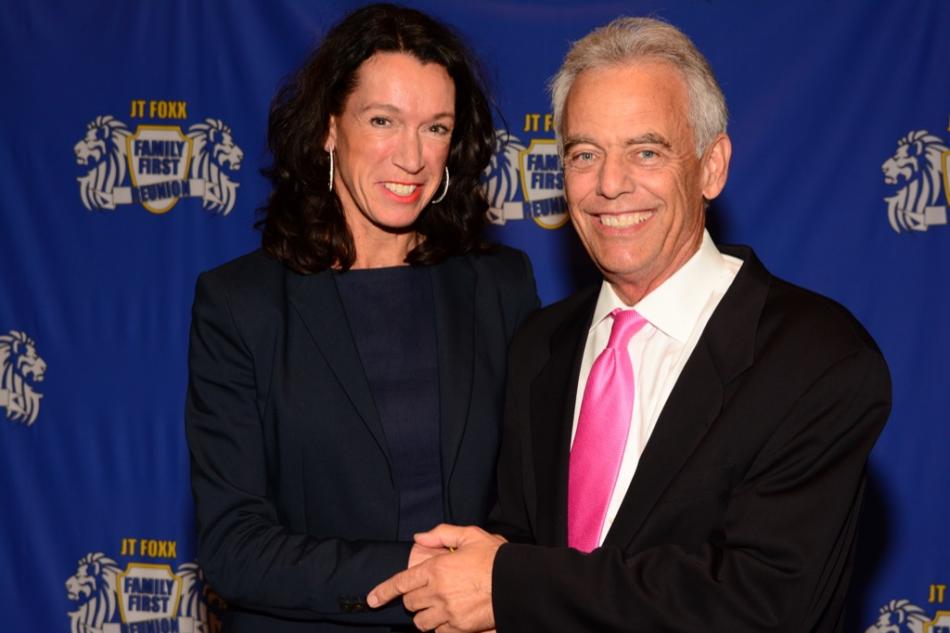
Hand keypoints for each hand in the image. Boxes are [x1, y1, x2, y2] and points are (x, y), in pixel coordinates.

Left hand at [368, 524, 504, 631]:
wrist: (518, 583)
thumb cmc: (494, 557)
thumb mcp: (470, 535)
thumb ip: (441, 533)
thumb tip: (418, 537)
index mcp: (436, 568)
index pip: (400, 583)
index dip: (383, 592)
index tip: (371, 600)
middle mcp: (437, 592)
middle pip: (410, 603)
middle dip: (414, 598)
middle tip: (427, 591)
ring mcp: (448, 612)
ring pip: (421, 622)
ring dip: (424, 615)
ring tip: (436, 607)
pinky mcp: (459, 627)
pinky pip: (438, 632)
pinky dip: (440, 626)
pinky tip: (450, 616)